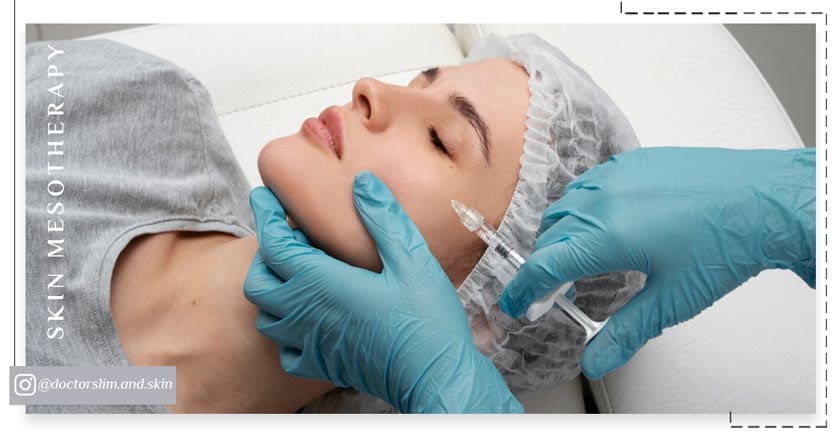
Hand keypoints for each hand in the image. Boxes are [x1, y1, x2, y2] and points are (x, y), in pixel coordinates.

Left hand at [244, 171, 523, 412]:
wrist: (435, 378)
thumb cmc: (427, 321)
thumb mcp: (412, 258)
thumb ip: (383, 219)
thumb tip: (362, 183)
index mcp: (323, 283)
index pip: (274, 244)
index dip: (265, 216)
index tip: (263, 195)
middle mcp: (307, 314)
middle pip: (259, 280)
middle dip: (266, 253)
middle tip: (288, 235)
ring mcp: (311, 342)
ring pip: (266, 315)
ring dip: (273, 289)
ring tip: (297, 272)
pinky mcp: (322, 364)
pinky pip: (285, 349)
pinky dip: (285, 330)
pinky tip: (309, 318)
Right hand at [499, 147, 815, 378]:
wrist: (764, 199)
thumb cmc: (726, 243)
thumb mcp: (672, 300)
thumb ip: (626, 332)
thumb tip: (596, 359)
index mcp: (607, 235)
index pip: (544, 265)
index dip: (524, 289)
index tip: (518, 303)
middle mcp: (604, 200)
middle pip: (550, 236)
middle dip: (543, 266)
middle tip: (552, 291)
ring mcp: (618, 175)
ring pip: (566, 206)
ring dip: (560, 235)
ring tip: (577, 258)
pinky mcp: (634, 161)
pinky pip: (590, 183)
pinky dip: (582, 207)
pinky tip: (603, 222)